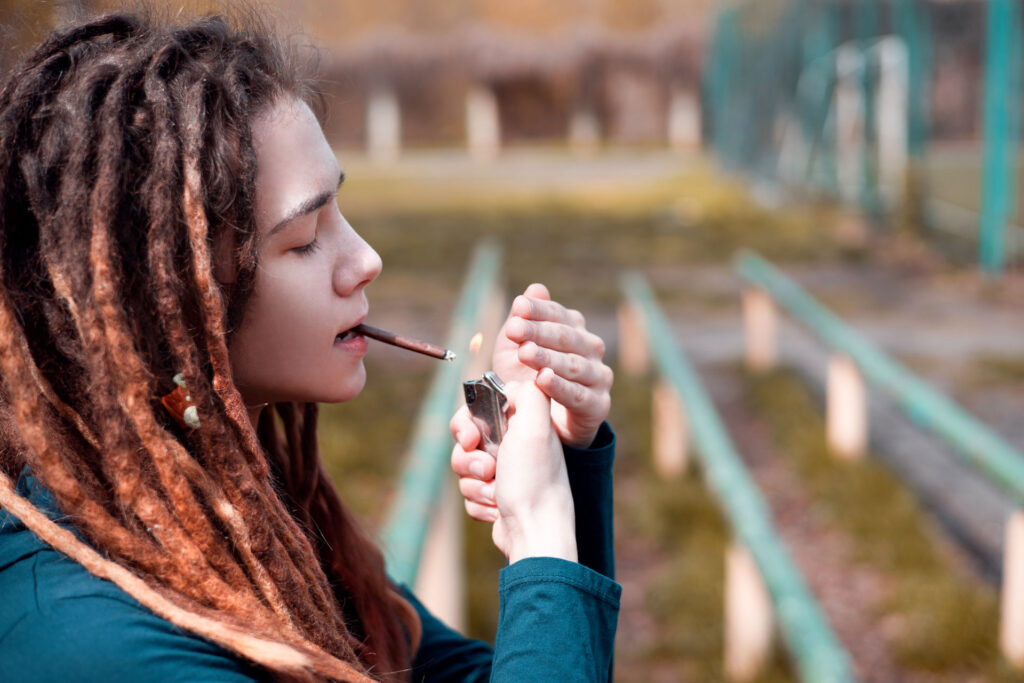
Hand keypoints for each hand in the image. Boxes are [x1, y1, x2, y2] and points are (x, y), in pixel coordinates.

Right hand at [450, 380, 576, 562]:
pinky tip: (496, 509)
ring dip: (474, 483)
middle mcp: (515, 446)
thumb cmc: (535, 480)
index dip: (467, 423)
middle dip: (468, 458)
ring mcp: (506, 473)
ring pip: (465, 469)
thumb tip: (515, 382)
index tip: (472, 437)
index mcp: (523, 424)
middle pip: (466, 441)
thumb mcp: (535, 425)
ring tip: (494, 492)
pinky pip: (470, 493)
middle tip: (487, 468)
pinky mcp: (497, 498)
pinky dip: (479, 502)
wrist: (536, 533)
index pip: (479, 410)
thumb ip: (528, 393)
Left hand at [492, 283, 612, 447]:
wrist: (545, 423)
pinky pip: (578, 394)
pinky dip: (560, 386)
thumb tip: (535, 288)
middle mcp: (591, 349)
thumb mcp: (516, 349)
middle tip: (514, 330)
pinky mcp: (598, 404)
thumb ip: (524, 320)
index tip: (518, 307)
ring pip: (573, 364)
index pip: (557, 314)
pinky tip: (543, 379)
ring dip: (547, 358)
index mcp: (574, 329)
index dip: (538, 310)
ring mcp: (598, 377)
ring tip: (525, 353)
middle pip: (566, 337)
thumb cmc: (528, 379)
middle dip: (538, 332)